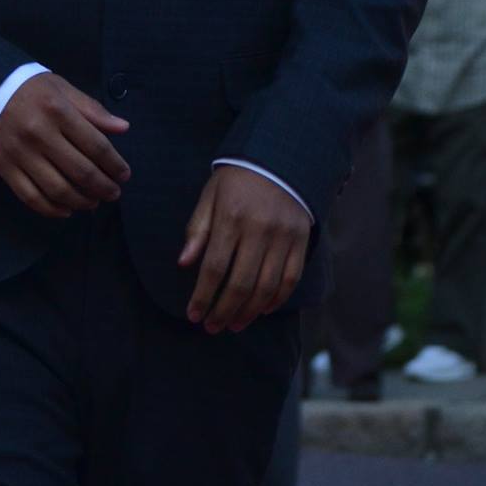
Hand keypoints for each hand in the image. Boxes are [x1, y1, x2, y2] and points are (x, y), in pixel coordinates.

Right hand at [0, 72, 130, 218]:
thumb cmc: (30, 90)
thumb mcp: (62, 88)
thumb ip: (92, 109)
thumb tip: (123, 128)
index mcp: (57, 110)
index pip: (96, 145)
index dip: (115, 164)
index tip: (124, 175)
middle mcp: (39, 133)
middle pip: (80, 171)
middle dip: (104, 187)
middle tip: (114, 193)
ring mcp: (20, 153)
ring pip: (58, 190)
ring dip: (82, 202)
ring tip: (94, 202)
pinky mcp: (4, 167)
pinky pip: (31, 197)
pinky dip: (52, 210)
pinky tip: (67, 210)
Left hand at [179, 166, 310, 333]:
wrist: (279, 158)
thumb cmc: (237, 179)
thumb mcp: (210, 195)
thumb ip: (198, 229)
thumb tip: (184, 263)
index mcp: (231, 217)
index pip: (215, 267)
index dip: (203, 296)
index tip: (193, 315)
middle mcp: (259, 229)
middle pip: (240, 283)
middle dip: (223, 311)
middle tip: (212, 327)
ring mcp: (283, 237)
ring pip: (266, 288)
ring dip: (248, 312)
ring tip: (233, 325)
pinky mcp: (300, 241)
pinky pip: (290, 279)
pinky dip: (276, 300)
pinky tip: (260, 310)